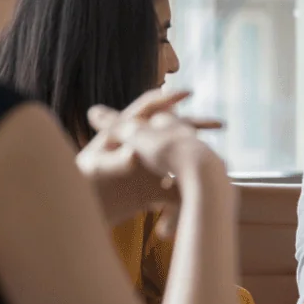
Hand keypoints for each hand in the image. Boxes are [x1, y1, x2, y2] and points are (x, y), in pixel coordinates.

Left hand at [80, 88, 221, 190]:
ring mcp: (148, 166)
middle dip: (196, 126)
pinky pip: (176, 184)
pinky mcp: (153, 188)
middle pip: (171, 129)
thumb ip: (116, 161)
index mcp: (124, 131)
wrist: (83, 210)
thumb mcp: (96, 171)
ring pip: (178, 156)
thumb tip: (134, 154)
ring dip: (199, 156)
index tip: (188, 93)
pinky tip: (207, 189)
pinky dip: (189, 186)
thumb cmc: (82, 184)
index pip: (147, 108)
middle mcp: (140, 145)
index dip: (167, 100)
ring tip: (220, 161)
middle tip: (220, 124)